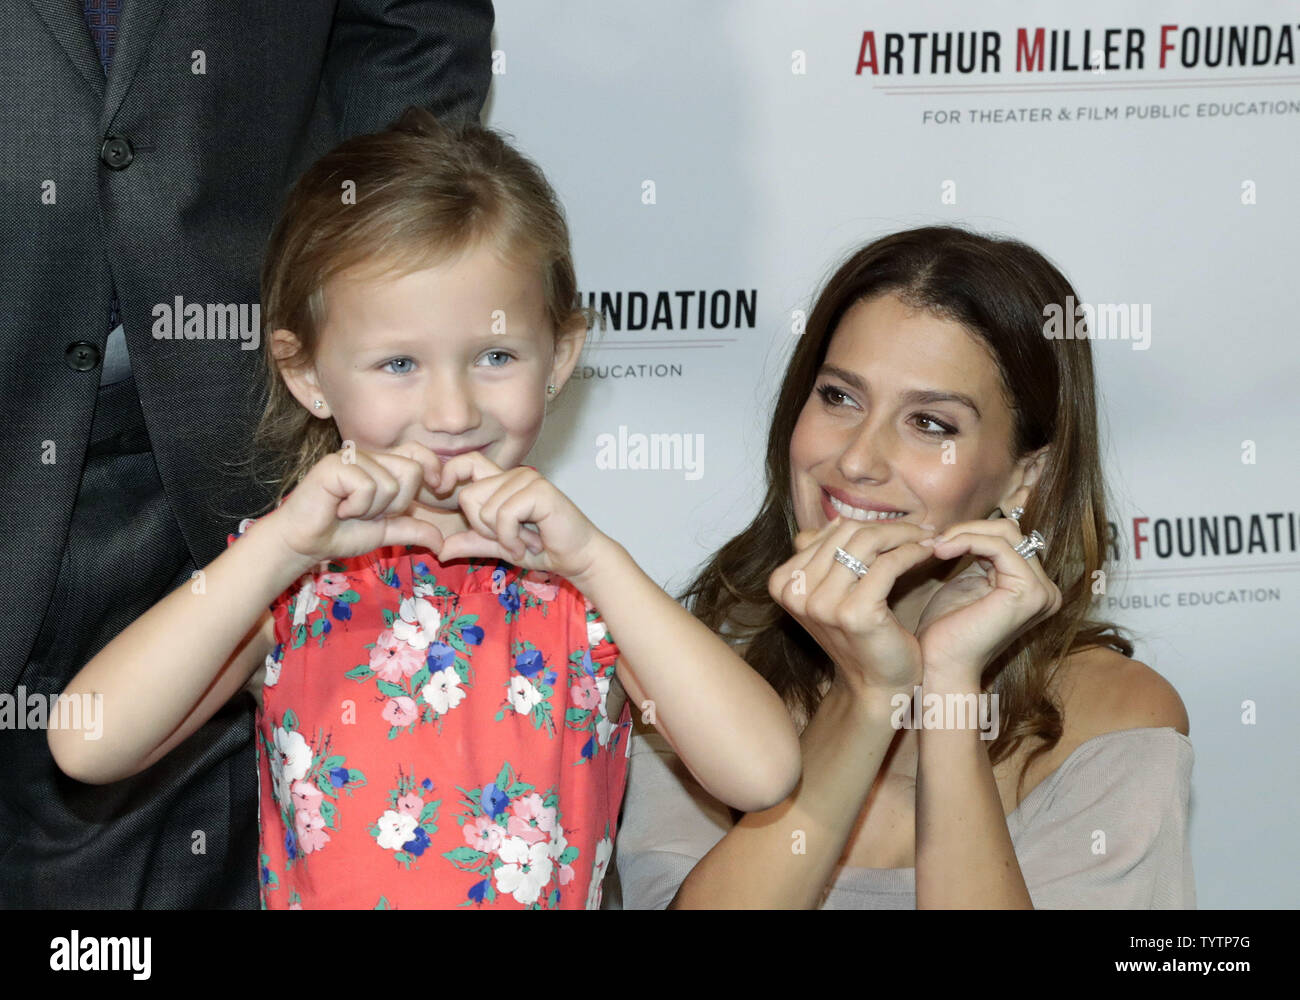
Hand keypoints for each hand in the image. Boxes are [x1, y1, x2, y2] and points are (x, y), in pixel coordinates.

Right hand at [266, 442, 447, 567]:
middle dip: (397, 504)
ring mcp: (351, 458)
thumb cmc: (341, 534)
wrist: (305, 543)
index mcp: (383, 465)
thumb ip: (413, 531)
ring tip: (349, 511)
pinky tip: (338, 508)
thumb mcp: (386, 532)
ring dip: (372, 510)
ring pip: (390, 483)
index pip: (419, 453)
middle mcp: (368, 456)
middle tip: (369, 513)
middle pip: (411, 470)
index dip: (433, 468)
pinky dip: (356, 507)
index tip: (437, 487)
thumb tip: (442, 543)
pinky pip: (367, 486)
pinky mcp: (335, 465)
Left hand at [432, 452, 607, 579]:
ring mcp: (527, 479)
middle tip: (512, 538)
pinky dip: (512, 539)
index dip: (449, 473)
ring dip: (504, 538)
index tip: (441, 490)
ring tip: (527, 540)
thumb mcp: (500, 547)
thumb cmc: (544, 549)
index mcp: (503, 482)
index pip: (467, 462)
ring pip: (485, 511)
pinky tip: (532, 543)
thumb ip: (473, 543)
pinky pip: (503, 516)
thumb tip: (439, 550)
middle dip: (484, 529)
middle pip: (469, 496)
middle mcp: (514, 475)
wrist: (578, 558)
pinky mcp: (538, 490)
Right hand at [767, 516, 939, 701]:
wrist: (874, 685)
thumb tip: (840, 520)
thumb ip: (826, 557)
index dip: (865, 525)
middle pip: (847, 533)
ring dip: (905, 535)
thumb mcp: (829, 593)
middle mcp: (796, 593)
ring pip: (868, 542)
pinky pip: (888, 565)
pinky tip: (927, 554)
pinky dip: (912, 553)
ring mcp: (822, 605)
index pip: (827, 533)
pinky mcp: (854, 613)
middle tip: (919, 531)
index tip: (894, 530)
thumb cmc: (858, 636)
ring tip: (925, 539)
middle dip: (889, 526)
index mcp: (782, 583)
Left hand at [915, 519, 1062, 685]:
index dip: (970, 531)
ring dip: (964, 533)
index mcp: (1032, 586)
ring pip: (1004, 533)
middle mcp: (1046, 589)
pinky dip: (966, 541)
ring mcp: (1041, 591)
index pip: (1008, 537)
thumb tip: (975, 527)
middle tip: (935, 541)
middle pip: (1010, 530)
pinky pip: (998, 546)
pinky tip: (941, 550)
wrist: (941, 665)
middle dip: (968, 529)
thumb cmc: (947, 630)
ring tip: (935, 546)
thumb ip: (979, 556)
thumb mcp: (966, 583)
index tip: (937, 540)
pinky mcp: (1028, 591)